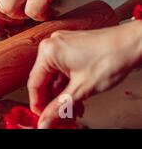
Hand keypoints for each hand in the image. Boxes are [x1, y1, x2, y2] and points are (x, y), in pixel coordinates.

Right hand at [27, 21, 141, 128]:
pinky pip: (63, 69)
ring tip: (72, 111)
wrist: (133, 43)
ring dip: (63, 95)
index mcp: (48, 51)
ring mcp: (62, 45)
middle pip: (44, 80)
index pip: (34, 84)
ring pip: (55, 76)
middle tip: (60, 119)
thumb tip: (45, 121)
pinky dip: (69, 84)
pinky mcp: (72, 47)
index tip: (43, 120)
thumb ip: (60, 107)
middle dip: (53, 101)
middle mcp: (52, 45)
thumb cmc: (112, 57)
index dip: (38, 106)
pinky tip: (77, 98)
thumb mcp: (82, 89)